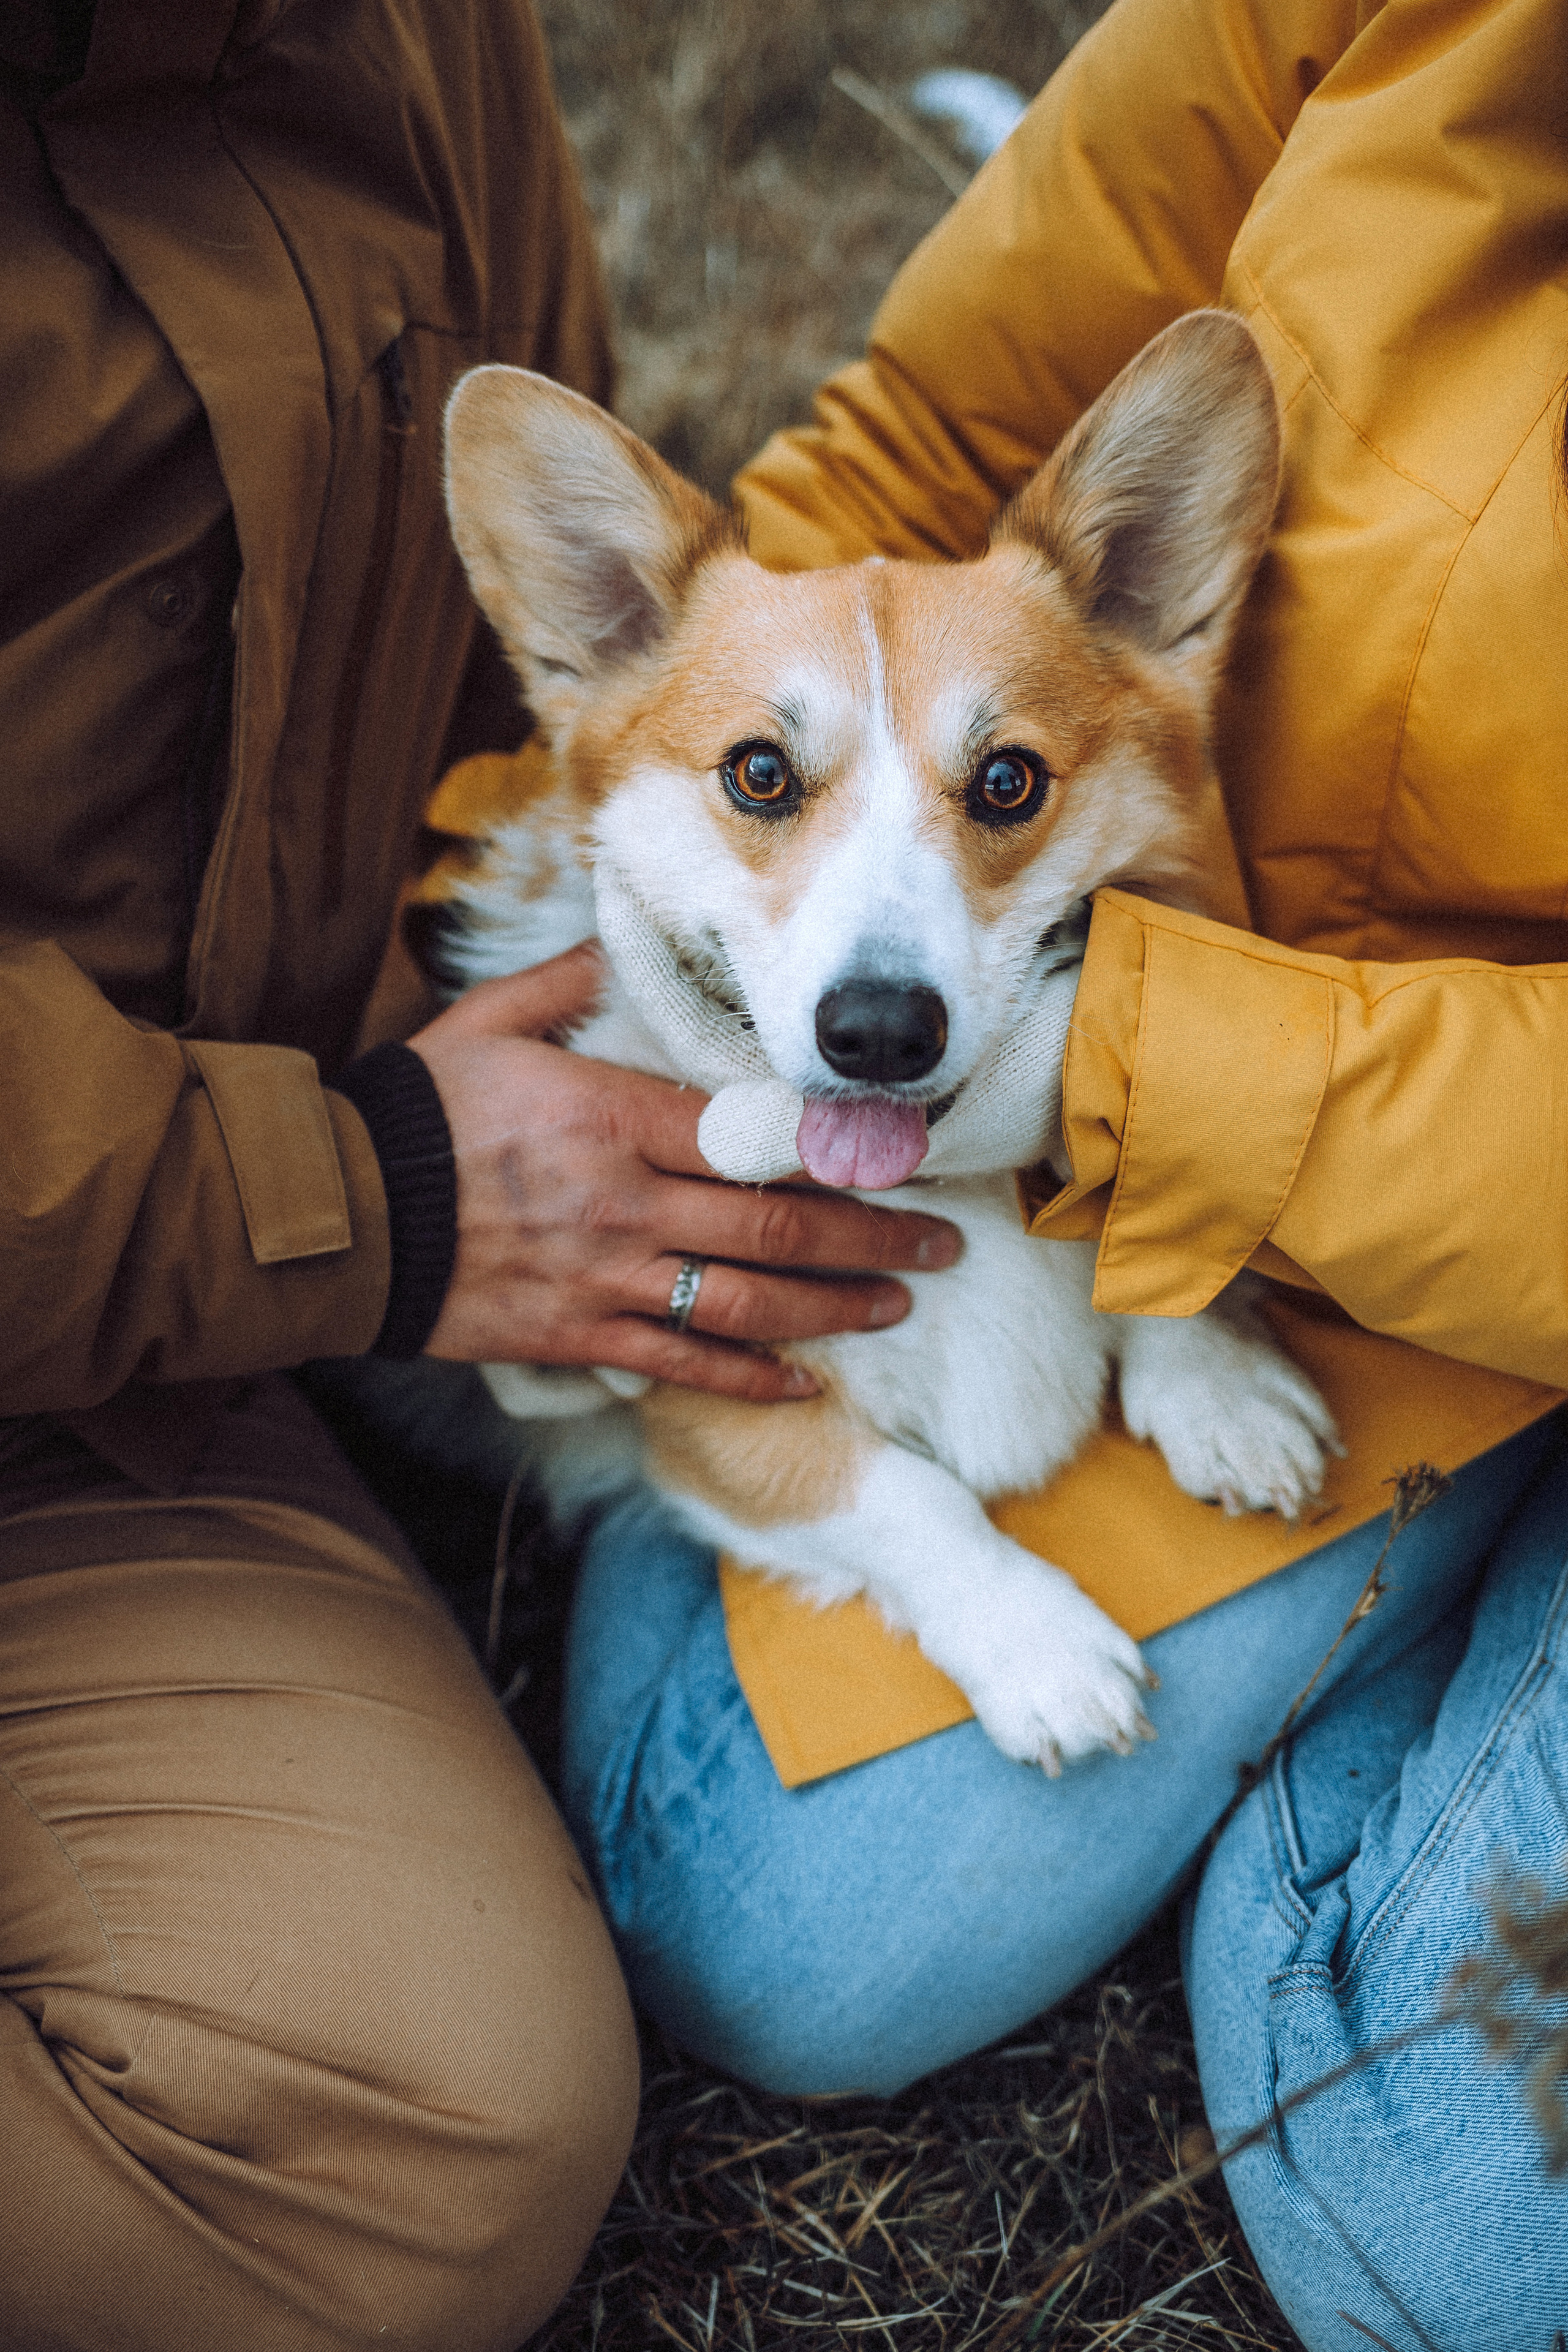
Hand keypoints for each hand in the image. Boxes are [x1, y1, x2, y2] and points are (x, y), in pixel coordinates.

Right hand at [409, 943, 961, 1401]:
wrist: (343, 1214)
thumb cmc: (414, 1110)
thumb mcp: (486, 1023)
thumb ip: (565, 982)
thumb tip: (618, 939)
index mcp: (613, 1119)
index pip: (753, 1139)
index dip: (838, 1153)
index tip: (900, 1157)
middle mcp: (626, 1204)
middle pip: (777, 1229)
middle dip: (873, 1239)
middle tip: (941, 1245)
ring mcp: (605, 1279)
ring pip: (747, 1305)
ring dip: (834, 1308)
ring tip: (895, 1303)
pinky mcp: (577, 1336)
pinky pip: (681, 1364)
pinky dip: (749, 1378)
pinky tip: (805, 1381)